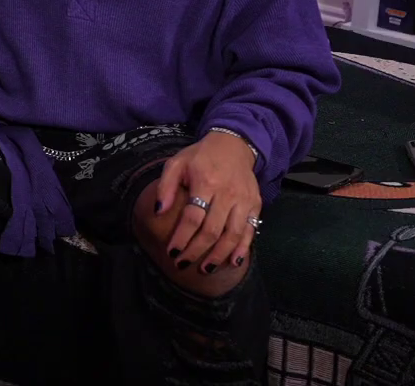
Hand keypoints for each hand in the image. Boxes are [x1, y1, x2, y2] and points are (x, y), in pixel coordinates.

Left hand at [154, 133, 261, 273]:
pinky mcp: (256, 205)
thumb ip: (166, 186)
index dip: (182, 237)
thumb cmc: (200, 156)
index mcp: (205, 182)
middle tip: (183, 264)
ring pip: (232, 235)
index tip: (171, 252)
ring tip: (205, 269)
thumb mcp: (176, 163)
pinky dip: (242, 248)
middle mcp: (227, 194)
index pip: (193, 217)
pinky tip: (232, 262)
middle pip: (212, 230)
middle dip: (196, 251)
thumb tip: (158, 211)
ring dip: (218, 255)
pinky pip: (250, 231)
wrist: (234, 145)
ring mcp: (244, 201)